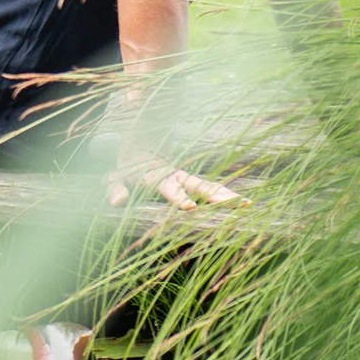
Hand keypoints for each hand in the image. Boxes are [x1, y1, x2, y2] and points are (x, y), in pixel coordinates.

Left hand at [106, 159, 243, 210]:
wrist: (137, 152)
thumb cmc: (125, 172)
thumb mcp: (114, 179)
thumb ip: (114, 189)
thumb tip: (118, 201)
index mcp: (156, 178)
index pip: (169, 188)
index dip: (178, 197)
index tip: (189, 207)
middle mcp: (175, 177)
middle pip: (197, 185)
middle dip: (215, 195)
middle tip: (233, 203)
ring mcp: (185, 179)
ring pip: (208, 186)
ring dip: (226, 195)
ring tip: (246, 204)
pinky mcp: (191, 182)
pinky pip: (210, 188)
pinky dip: (226, 195)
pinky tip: (244, 204)